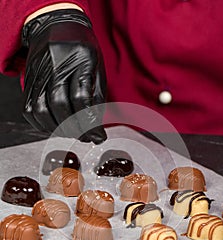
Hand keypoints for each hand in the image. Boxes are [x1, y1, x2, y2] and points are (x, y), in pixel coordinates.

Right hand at [22, 9, 106, 143]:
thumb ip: (97, 95)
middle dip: (74, 128)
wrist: (56, 24)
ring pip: (41, 109)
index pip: (82, 98)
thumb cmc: (81, 47)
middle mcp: (56, 64)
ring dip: (57, 129)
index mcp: (80, 58)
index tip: (98, 137)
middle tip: (85, 137)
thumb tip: (96, 126)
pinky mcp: (28, 79)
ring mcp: (39, 71)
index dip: (90, 123)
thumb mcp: (97, 67)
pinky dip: (41, 124)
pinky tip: (54, 127)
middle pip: (60, 105)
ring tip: (71, 133)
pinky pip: (29, 108)